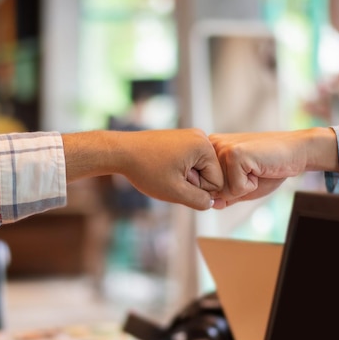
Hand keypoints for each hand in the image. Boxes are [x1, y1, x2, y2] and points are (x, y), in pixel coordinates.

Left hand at [63, 128, 223, 209]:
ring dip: (185, 178)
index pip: (218, 181)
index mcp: (204, 146)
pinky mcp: (181, 139)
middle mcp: (201, 136)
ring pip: (199, 169)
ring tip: (165, 173)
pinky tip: (164, 168)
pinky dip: (179, 170)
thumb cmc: (146, 170)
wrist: (121, 151)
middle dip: (192, 183)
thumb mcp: (175, 192)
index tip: (177, 183)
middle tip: (170, 178)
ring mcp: (190, 136)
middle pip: (210, 174)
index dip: (199, 191)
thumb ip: (199, 201)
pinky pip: (190, 162)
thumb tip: (211, 203)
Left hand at [208, 127, 337, 207]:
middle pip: (212, 190)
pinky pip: (236, 189)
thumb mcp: (242, 186)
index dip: (229, 190)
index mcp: (210, 150)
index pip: (206, 188)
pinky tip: (259, 169)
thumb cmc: (269, 168)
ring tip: (255, 170)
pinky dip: (251, 186)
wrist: (295, 152)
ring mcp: (223, 148)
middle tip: (252, 171)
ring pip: (223, 191)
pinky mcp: (235, 154)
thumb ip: (224, 196)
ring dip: (244, 188)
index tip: (245, 173)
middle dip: (235, 189)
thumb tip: (210, 204)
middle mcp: (212, 146)